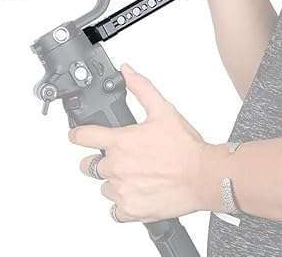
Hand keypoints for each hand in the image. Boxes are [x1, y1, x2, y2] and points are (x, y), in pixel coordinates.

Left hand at [68, 64, 214, 222]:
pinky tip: (135, 193)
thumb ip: (141, 88)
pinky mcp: (132, 210)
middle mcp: (116, 167)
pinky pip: (115, 211)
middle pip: (88, 165)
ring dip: (113, 182)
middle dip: (98, 160)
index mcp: (120, 142)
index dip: (77, 134)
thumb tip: (127, 71)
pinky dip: (122, 204)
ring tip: (133, 175)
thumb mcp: (163, 110)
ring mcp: (122, 190)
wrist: (205, 177)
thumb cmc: (185, 147)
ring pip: (103, 187)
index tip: (76, 136)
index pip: (82, 136)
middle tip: (117, 158)